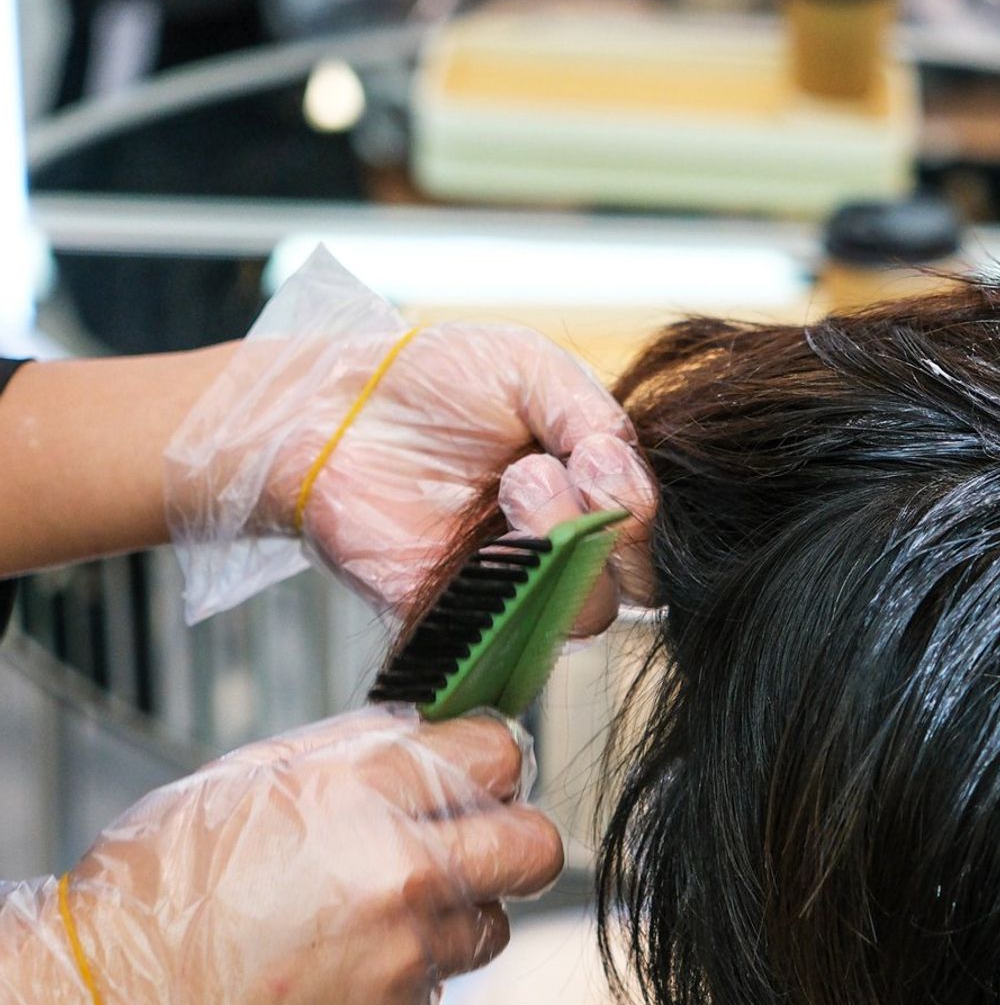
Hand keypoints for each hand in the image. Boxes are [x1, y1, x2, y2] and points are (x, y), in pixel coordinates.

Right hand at [6, 709, 562, 1004]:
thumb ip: (354, 746)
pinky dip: (400, 980)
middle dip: (512, 839)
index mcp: (364, 795)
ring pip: (489, 927)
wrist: (109, 1002)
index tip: (480, 773)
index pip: (500, 753)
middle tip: (471, 843)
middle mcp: (403, 876)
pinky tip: (334, 970)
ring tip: (372, 916)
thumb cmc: (162, 882)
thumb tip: (428, 731)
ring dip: (452, 917)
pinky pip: (433, 992)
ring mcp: (405, 959)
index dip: (493, 760)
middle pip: (536, 848)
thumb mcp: (249, 773)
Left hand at [277, 324, 656, 629]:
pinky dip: (510, 589)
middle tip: (561, 469)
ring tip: (514, 484)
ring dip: (560, 546)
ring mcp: (518, 590)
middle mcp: (567, 551)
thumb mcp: (530, 367)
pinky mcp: (465, 620)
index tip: (599, 455)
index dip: (640, 506)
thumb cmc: (436, 383)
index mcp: (596, 495)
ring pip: (585, 616)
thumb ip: (592, 413)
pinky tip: (482, 535)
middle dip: (616, 528)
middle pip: (637, 587)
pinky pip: (511, 638)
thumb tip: (620, 466)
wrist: (340, 405)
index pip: (653, 536)